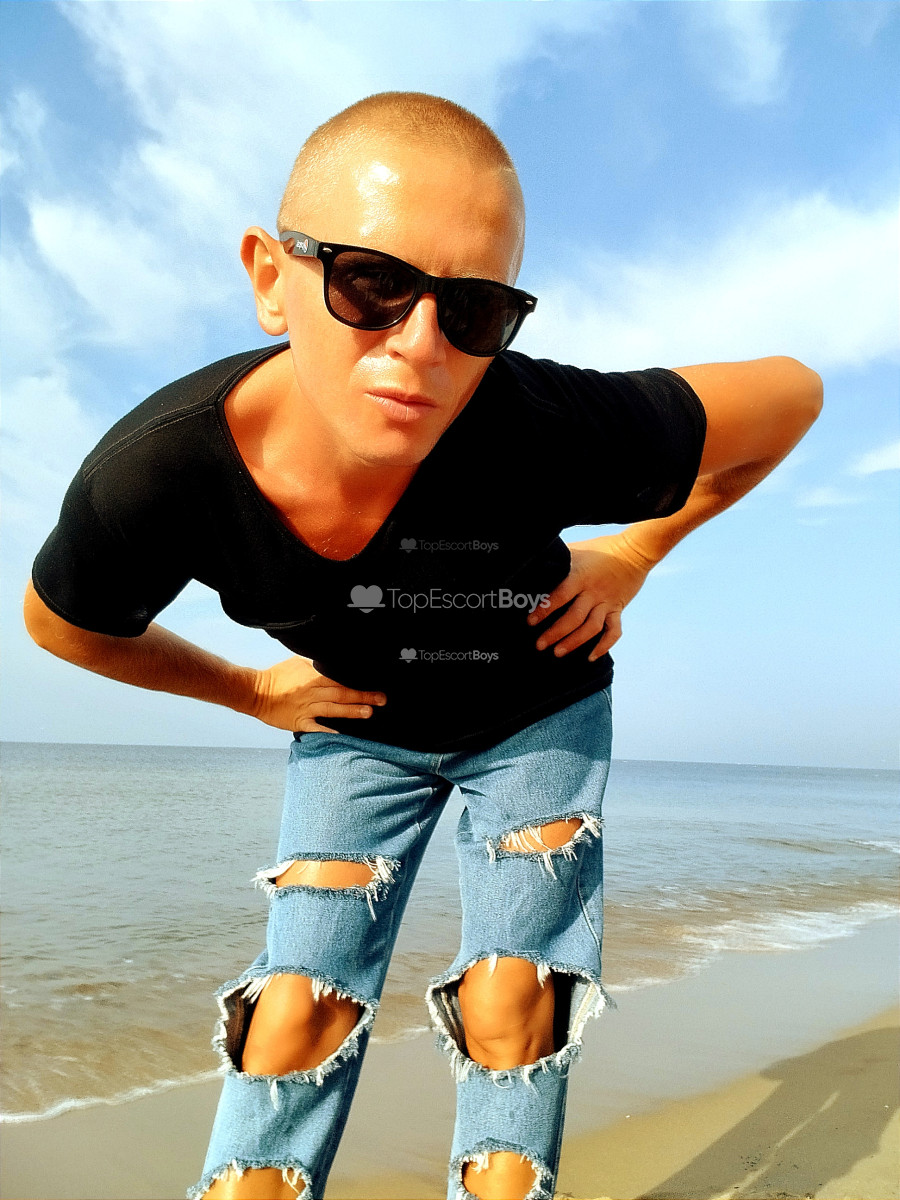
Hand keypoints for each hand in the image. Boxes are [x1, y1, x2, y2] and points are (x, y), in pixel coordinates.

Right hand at [251, 655, 386, 732]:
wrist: (255, 692)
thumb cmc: (278, 676)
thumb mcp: (299, 662)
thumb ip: (318, 663)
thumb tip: (335, 660)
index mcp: (313, 676)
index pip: (340, 677)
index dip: (357, 680)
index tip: (375, 682)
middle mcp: (312, 692)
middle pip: (341, 692)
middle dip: (362, 695)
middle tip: (381, 699)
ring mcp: (306, 708)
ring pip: (332, 709)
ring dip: (351, 711)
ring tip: (368, 712)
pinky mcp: (300, 722)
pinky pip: (316, 728)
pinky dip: (329, 731)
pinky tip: (343, 735)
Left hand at [526, 533, 654, 659]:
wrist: (634, 550)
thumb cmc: (600, 548)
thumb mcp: (576, 550)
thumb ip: (558, 559)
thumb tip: (535, 563)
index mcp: (580, 576)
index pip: (560, 596)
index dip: (545, 610)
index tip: (530, 622)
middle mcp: (593, 592)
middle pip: (574, 617)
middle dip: (556, 633)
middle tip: (540, 645)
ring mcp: (607, 602)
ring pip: (591, 628)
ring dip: (574, 642)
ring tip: (558, 652)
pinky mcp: (618, 609)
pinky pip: (614, 631)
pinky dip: (604, 646)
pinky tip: (591, 657)